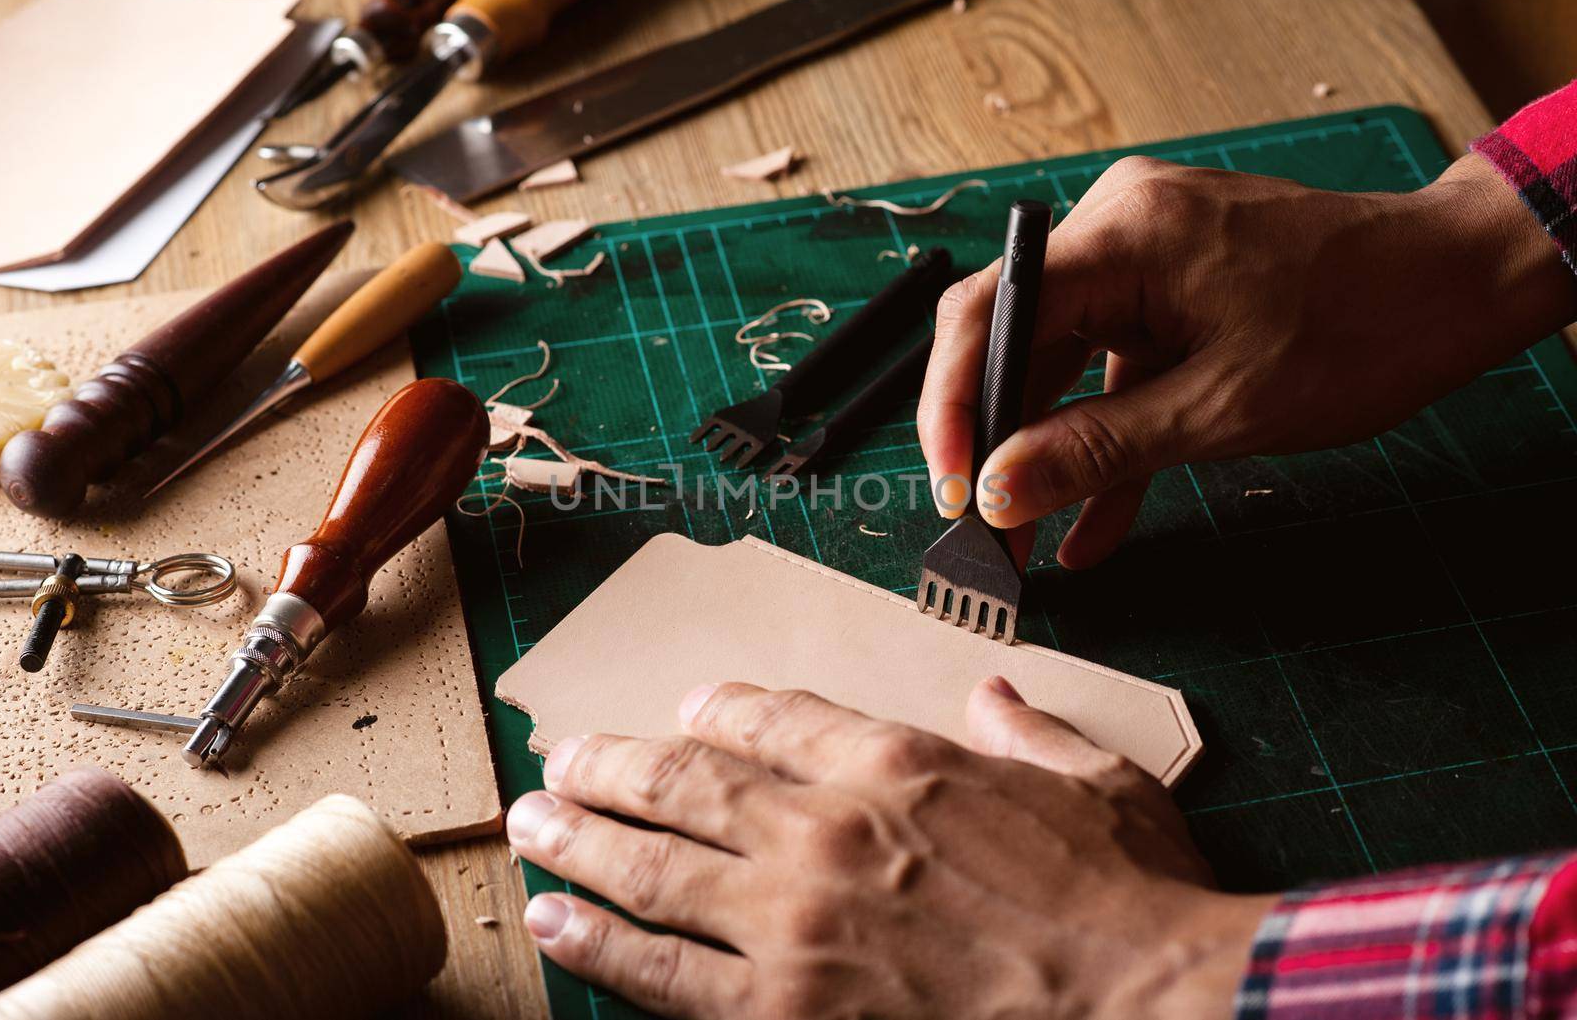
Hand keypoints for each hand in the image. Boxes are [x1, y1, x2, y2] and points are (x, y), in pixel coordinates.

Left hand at [506, 679, 1275, 1019]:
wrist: (1151, 1011)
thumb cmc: (1132, 901)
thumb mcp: (1101, 782)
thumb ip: (1029, 732)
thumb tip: (995, 695)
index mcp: (897, 760)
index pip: (770, 712)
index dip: (714, 706)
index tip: (687, 710)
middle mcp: (825, 829)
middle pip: (682, 778)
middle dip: (609, 764)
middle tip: (562, 759)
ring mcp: (794, 926)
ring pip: (649, 867)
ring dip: (576, 841)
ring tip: (532, 827)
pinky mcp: (784, 1016)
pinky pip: (662, 975)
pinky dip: (598, 946)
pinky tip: (555, 926)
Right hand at [919, 152, 1574, 568]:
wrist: (1461, 285)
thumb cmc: (1365, 327)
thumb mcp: (1221, 409)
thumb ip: (1098, 449)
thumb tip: (999, 492)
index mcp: (1126, 234)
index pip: (988, 311)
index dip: (950, 404)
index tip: (951, 485)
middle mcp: (1120, 228)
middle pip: (1013, 336)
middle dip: (995, 440)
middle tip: (981, 528)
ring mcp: (1144, 257)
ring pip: (1058, 360)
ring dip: (1046, 450)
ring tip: (1025, 537)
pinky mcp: (1169, 290)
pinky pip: (1109, 366)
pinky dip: (1101, 436)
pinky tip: (1088, 521)